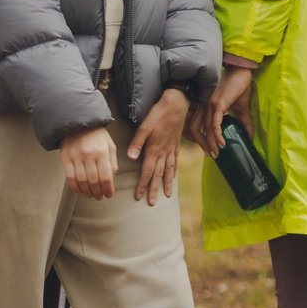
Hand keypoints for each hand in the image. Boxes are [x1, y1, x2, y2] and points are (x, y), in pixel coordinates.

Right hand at [61, 125, 118, 200]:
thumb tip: (111, 179)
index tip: (109, 195)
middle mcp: (89, 155)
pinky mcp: (65, 158)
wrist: (78, 124)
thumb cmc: (97, 136)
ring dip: (87, 192)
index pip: (106, 176)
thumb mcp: (110, 146)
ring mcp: (76, 157)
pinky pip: (70, 177)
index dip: (108, 189)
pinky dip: (75, 187)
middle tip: (100, 197)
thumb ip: (112, 162)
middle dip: (98, 192)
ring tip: (91, 196)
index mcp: (102, 152)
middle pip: (94, 181)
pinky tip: (80, 192)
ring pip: (81, 181)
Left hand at [127, 89, 188, 203]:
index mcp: (154, 150)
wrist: (177, 104)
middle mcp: (164, 153)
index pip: (147, 172)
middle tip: (152, 203)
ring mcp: (172, 149)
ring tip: (167, 195)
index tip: (138, 197)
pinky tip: (174, 176)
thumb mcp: (144, 127)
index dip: (142, 185)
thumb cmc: (158, 114)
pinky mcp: (176, 145)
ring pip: (169, 171)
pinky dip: (174, 172)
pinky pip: (175, 162)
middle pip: (159, 175)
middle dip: (155, 190)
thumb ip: (137, 143)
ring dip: (168, 184)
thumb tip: (130, 158)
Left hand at [195, 65, 255, 156]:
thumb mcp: (239, 108)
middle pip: (192, 130)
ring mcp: (208, 105)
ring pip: (203, 129)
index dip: (195, 139)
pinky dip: (217, 135)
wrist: (241, 73)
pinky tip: (223, 143)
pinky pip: (214, 124)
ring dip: (209, 144)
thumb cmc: (239, 87)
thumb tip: (250, 137)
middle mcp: (202, 106)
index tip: (206, 148)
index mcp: (202, 106)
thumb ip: (243, 122)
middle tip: (211, 154)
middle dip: (201, 144)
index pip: (189, 125)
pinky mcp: (218, 105)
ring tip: (217, 153)